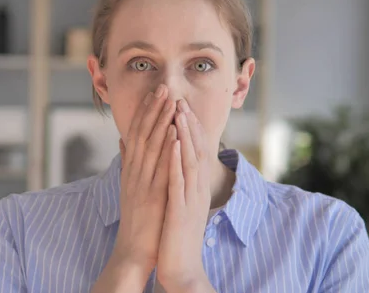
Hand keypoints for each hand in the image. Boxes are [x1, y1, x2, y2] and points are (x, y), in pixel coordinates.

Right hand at [93, 84, 175, 292]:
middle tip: (163, 87)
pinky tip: (174, 132)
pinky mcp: (153, 194)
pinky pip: (160, 167)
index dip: (147, 112)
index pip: (138, 134)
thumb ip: (127, 161)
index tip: (156, 93)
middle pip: (143, 134)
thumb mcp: (129, 185)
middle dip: (154, 109)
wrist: (135, 248)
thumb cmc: (137, 217)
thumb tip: (123, 139)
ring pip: (151, 146)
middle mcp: (135, 171)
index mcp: (132, 168)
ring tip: (170, 101)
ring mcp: (143, 182)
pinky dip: (166, 148)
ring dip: (161, 122)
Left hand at [157, 100, 214, 292]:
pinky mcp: (181, 210)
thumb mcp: (178, 205)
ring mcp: (191, 199)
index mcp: (195, 188)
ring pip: (190, 161)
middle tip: (181, 100)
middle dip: (188, 125)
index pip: (195, 153)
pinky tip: (173, 143)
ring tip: (179, 113)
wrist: (182, 268)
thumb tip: (171, 168)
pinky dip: (177, 161)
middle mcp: (197, 190)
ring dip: (185, 136)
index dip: (190, 129)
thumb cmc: (177, 236)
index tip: (182, 107)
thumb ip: (176, 184)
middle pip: (196, 151)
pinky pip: (180, 182)